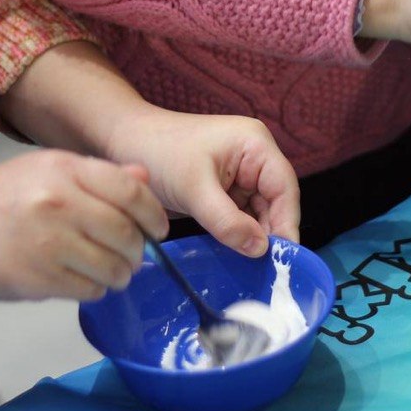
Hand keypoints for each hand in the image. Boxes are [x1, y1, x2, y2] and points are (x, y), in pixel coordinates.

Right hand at [0, 151, 168, 300]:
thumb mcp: (44, 170)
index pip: (132, 192)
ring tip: (108, 271)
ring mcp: (48, 242)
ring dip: (119, 275)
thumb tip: (144, 180)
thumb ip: (97, 175)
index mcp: (64, 168)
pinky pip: (89, 290)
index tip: (158, 229)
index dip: (154, 215)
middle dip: (138, 251)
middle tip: (133, 256)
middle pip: (127, 234)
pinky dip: (93, 289)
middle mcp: (58, 202)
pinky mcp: (37, 279)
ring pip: (113, 268)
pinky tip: (80, 279)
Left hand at [107, 110, 299, 256]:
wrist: (123, 141)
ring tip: (251, 268)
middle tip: (267, 270)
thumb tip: (260, 250)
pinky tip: (235, 254)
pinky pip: (240, 216)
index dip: (288, 223)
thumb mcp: (194, 189)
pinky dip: (238, 235)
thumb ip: (228, 221)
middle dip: (270, 234)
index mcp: (255, 145)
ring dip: (254, 237)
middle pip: (275, 202)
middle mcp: (253, 158)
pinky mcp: (223, 190)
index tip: (285, 257)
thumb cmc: (158, 153)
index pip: (284, 188)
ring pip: (258, 213)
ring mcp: (239, 174)